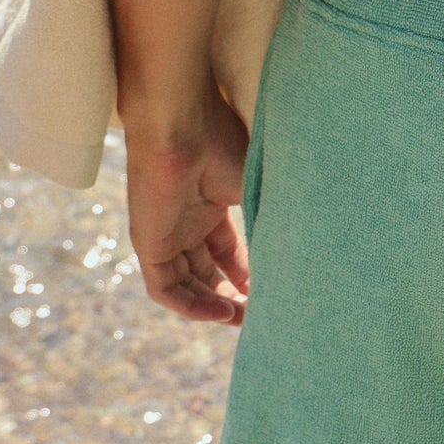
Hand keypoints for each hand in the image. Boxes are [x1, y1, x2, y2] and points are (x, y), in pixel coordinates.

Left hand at [124, 95, 250, 325]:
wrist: (181, 125)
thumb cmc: (220, 143)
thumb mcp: (253, 185)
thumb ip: (267, 217)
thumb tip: (295, 248)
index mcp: (209, 203)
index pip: (226, 249)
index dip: (246, 271)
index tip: (269, 290)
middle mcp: (185, 221)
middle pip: (206, 270)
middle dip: (230, 294)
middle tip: (257, 313)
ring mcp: (165, 233)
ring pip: (186, 283)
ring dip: (212, 305)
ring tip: (242, 318)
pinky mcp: (148, 244)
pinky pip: (165, 288)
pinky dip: (191, 306)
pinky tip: (220, 312)